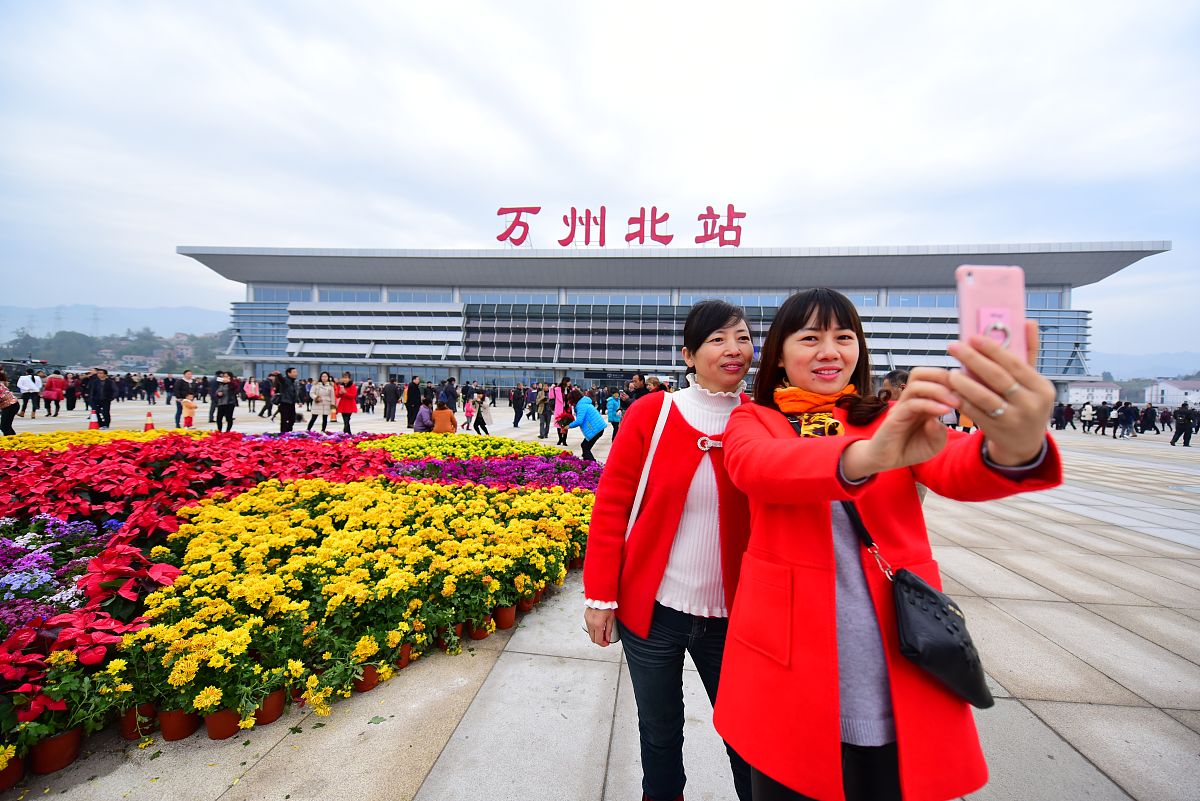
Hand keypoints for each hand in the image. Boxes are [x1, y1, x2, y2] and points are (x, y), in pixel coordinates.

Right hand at [584, 607, 616, 646]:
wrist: (600, 597)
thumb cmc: (606, 606)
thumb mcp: (610, 619)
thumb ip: (609, 630)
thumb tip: (608, 639)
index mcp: (598, 625)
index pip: (598, 640)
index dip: (603, 644)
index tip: (606, 643)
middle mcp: (591, 624)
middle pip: (593, 639)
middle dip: (599, 641)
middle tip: (605, 639)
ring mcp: (587, 621)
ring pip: (590, 633)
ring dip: (596, 635)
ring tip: (602, 632)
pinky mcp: (585, 618)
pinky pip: (589, 627)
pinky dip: (593, 630)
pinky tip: (598, 627)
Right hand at [842, 372, 955, 479]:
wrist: (887, 462)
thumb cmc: (911, 449)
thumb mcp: (935, 443)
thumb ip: (940, 431)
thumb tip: (939, 416)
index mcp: (922, 401)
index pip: (933, 379)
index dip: (952, 379)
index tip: (972, 387)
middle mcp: (910, 400)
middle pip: (921, 373)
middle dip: (942, 375)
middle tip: (962, 387)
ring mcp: (901, 407)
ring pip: (916, 384)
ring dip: (938, 390)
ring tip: (956, 401)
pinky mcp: (894, 418)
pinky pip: (912, 404)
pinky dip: (930, 405)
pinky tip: (945, 411)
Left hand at [946, 320, 1055, 464]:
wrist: (1025, 443)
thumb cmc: (1027, 403)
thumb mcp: (1033, 381)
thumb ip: (1029, 352)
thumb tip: (1027, 322)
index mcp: (1042, 388)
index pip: (1015, 363)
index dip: (993, 349)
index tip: (973, 337)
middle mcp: (1030, 404)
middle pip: (998, 377)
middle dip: (973, 360)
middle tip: (955, 346)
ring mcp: (1013, 419)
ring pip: (984, 397)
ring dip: (964, 382)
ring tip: (951, 371)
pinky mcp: (996, 430)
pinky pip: (975, 412)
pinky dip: (962, 399)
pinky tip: (952, 390)